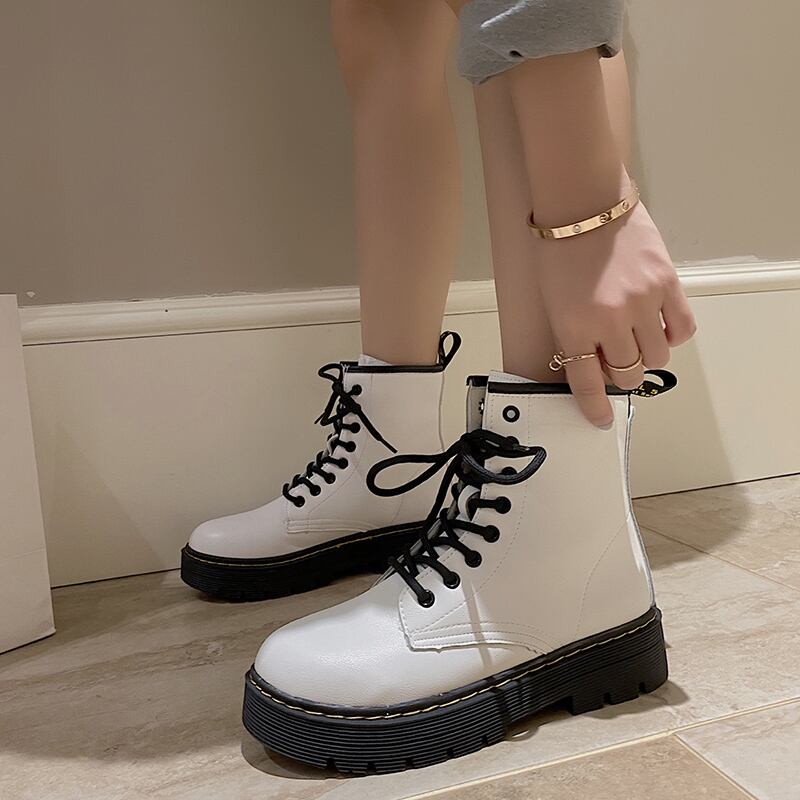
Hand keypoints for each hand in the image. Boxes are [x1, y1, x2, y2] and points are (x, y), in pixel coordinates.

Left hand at [536, 195, 696, 427]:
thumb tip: (597, 366)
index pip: (587, 382)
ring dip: (646, 355)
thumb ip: (575, 337)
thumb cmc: (559, 252)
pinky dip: (672, 335)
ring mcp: (643, 302)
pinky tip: (659, 325)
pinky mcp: (667, 283)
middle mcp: (610, 320)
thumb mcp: (554, 302)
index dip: (595, 407)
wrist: (583, 203)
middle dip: (622, 375)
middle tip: (616, 358)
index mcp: (574, 327)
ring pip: (658, 357)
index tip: (601, 418)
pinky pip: (683, 329)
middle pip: (629, 375)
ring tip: (636, 335)